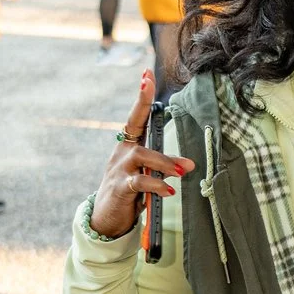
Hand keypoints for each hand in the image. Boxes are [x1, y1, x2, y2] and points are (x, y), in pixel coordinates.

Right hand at [89, 71, 192, 238]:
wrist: (106, 218)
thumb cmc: (129, 193)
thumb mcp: (145, 176)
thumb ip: (163, 167)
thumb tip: (188, 164)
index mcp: (128, 147)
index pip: (135, 117)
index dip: (141, 97)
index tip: (146, 74)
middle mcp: (122, 153)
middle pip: (136, 128)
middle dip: (144, 109)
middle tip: (154, 91)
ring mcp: (119, 170)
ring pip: (142, 156)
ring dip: (165, 162)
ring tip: (182, 170)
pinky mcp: (119, 189)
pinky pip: (139, 182)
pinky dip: (156, 186)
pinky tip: (168, 192)